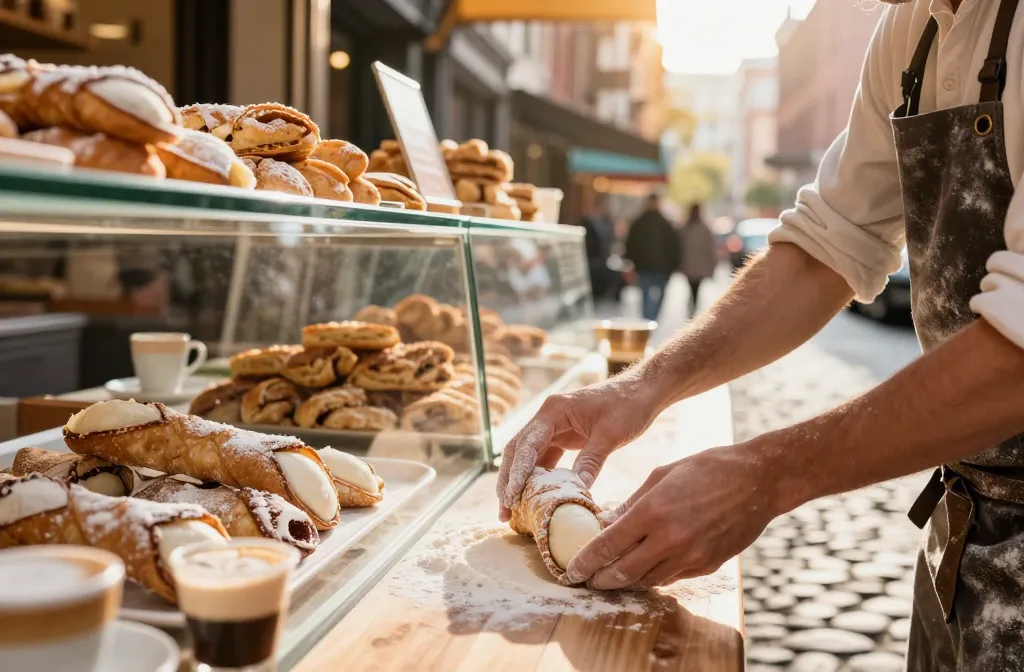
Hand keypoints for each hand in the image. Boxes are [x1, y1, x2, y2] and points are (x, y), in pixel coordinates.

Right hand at [496, 375, 657, 520]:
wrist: (642, 391)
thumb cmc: (628, 405)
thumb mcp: (611, 435)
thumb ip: (591, 461)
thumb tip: (577, 491)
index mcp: (554, 410)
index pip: (528, 443)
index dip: (517, 471)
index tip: (511, 496)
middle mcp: (547, 417)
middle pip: (518, 451)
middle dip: (508, 480)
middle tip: (504, 510)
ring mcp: (554, 427)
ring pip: (528, 457)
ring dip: (519, 482)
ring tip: (512, 510)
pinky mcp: (563, 437)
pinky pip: (544, 459)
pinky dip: (538, 479)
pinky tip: (534, 499)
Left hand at [565, 444, 778, 588]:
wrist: (759, 481)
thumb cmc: (708, 468)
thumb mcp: (662, 475)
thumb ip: (632, 503)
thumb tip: (606, 522)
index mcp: (653, 512)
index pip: (608, 546)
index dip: (585, 562)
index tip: (572, 571)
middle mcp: (670, 539)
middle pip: (623, 572)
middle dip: (600, 579)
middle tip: (586, 580)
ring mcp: (691, 556)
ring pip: (647, 581)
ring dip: (625, 582)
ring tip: (610, 577)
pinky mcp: (707, 565)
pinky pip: (671, 577)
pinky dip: (653, 576)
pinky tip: (644, 569)